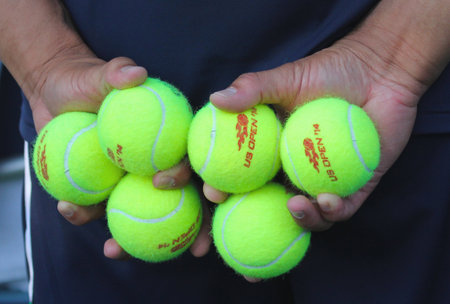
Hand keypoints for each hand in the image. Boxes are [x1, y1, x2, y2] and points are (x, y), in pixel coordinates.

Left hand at [29, 48, 210, 258]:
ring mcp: (124, 178)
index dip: (207, 181)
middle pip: (178, 199)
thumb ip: (117, 73)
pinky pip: (96, 205)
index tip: (207, 194)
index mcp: (164, 138)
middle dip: (189, 228)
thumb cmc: (86, 80)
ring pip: (138, 212)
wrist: (55, 91)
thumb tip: (137, 73)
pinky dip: (85, 213)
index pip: (191, 161)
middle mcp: (149, 162)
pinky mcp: (99, 186)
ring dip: (131, 238)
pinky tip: (71, 211)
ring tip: (114, 250)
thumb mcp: (100, 74)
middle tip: (187, 249)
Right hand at [209, 39, 423, 229]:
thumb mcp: (286, 78)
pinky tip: (328, 200)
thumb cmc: (330, 71)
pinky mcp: (357, 186)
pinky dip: (334, 210)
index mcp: (275, 151)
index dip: (225, 188)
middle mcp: (297, 170)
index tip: (215, 192)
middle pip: (271, 203)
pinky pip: (343, 208)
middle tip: (246, 215)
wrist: (377, 70)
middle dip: (253, 220)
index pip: (244, 175)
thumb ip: (252, 89)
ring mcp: (325, 181)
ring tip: (293, 206)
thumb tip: (215, 99)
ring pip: (308, 213)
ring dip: (300, 219)